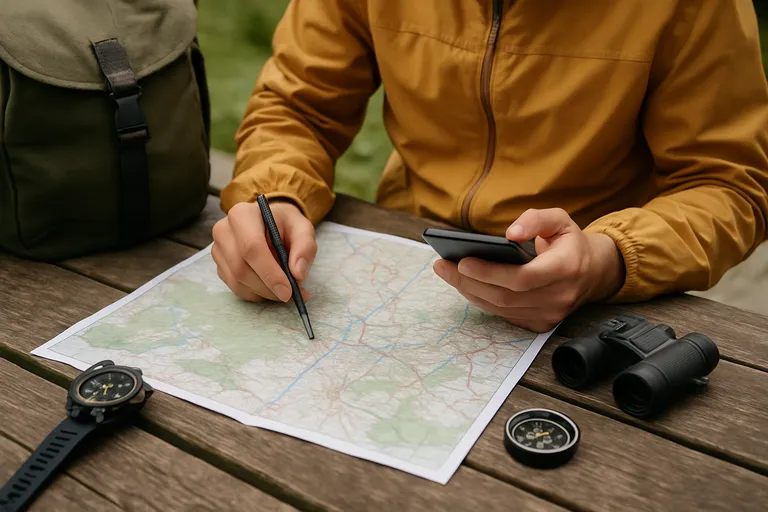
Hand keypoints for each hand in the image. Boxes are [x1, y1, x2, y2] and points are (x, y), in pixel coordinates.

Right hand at [211, 199, 316, 302]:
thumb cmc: (285, 224)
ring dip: (263, 293)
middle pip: (241, 268)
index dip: (269, 273)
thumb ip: (305, 248)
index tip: (288, 291)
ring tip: (284, 290)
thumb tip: (298, 274)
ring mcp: (218, 250)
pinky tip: (270, 288)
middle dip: (267, 287)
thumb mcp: (302, 228)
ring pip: (237, 282)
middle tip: (290, 295)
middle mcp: (224, 231)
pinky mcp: (219, 266)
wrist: (269, 223)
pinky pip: (235, 288)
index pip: (251, 247)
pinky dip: (256, 294)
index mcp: (243, 215)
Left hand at [433, 208, 624, 332]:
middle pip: (506, 296)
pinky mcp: (541, 323)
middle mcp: (560, 296)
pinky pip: (505, 315)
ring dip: (470, 292)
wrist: (593, 273)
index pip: (523, 278)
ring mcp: (550, 314)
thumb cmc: (569, 243)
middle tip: (443, 266)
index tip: (463, 260)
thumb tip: (510, 232)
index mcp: (566, 268)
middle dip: (469, 281)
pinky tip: (465, 284)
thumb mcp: (560, 220)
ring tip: (447, 273)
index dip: (490, 272)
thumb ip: (536, 219)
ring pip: (501, 308)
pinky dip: (482, 301)